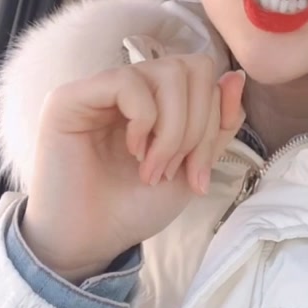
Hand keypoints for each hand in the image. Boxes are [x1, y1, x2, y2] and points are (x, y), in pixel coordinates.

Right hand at [22, 54, 246, 282]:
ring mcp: (100, 87)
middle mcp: (130, 84)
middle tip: (173, 169)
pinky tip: (132, 151)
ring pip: (167, 72)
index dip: (214, 123)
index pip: (206, 77)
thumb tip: (236, 77)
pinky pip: (128, 82)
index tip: (196, 175)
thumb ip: (218, 125)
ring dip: (172, 129)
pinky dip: (143, 120)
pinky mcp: (71, 96)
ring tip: (152, 166)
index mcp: (157, 98)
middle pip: (192, 67)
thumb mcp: (193, 166)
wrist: (94, 239)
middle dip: (196, 126)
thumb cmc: (135, 206)